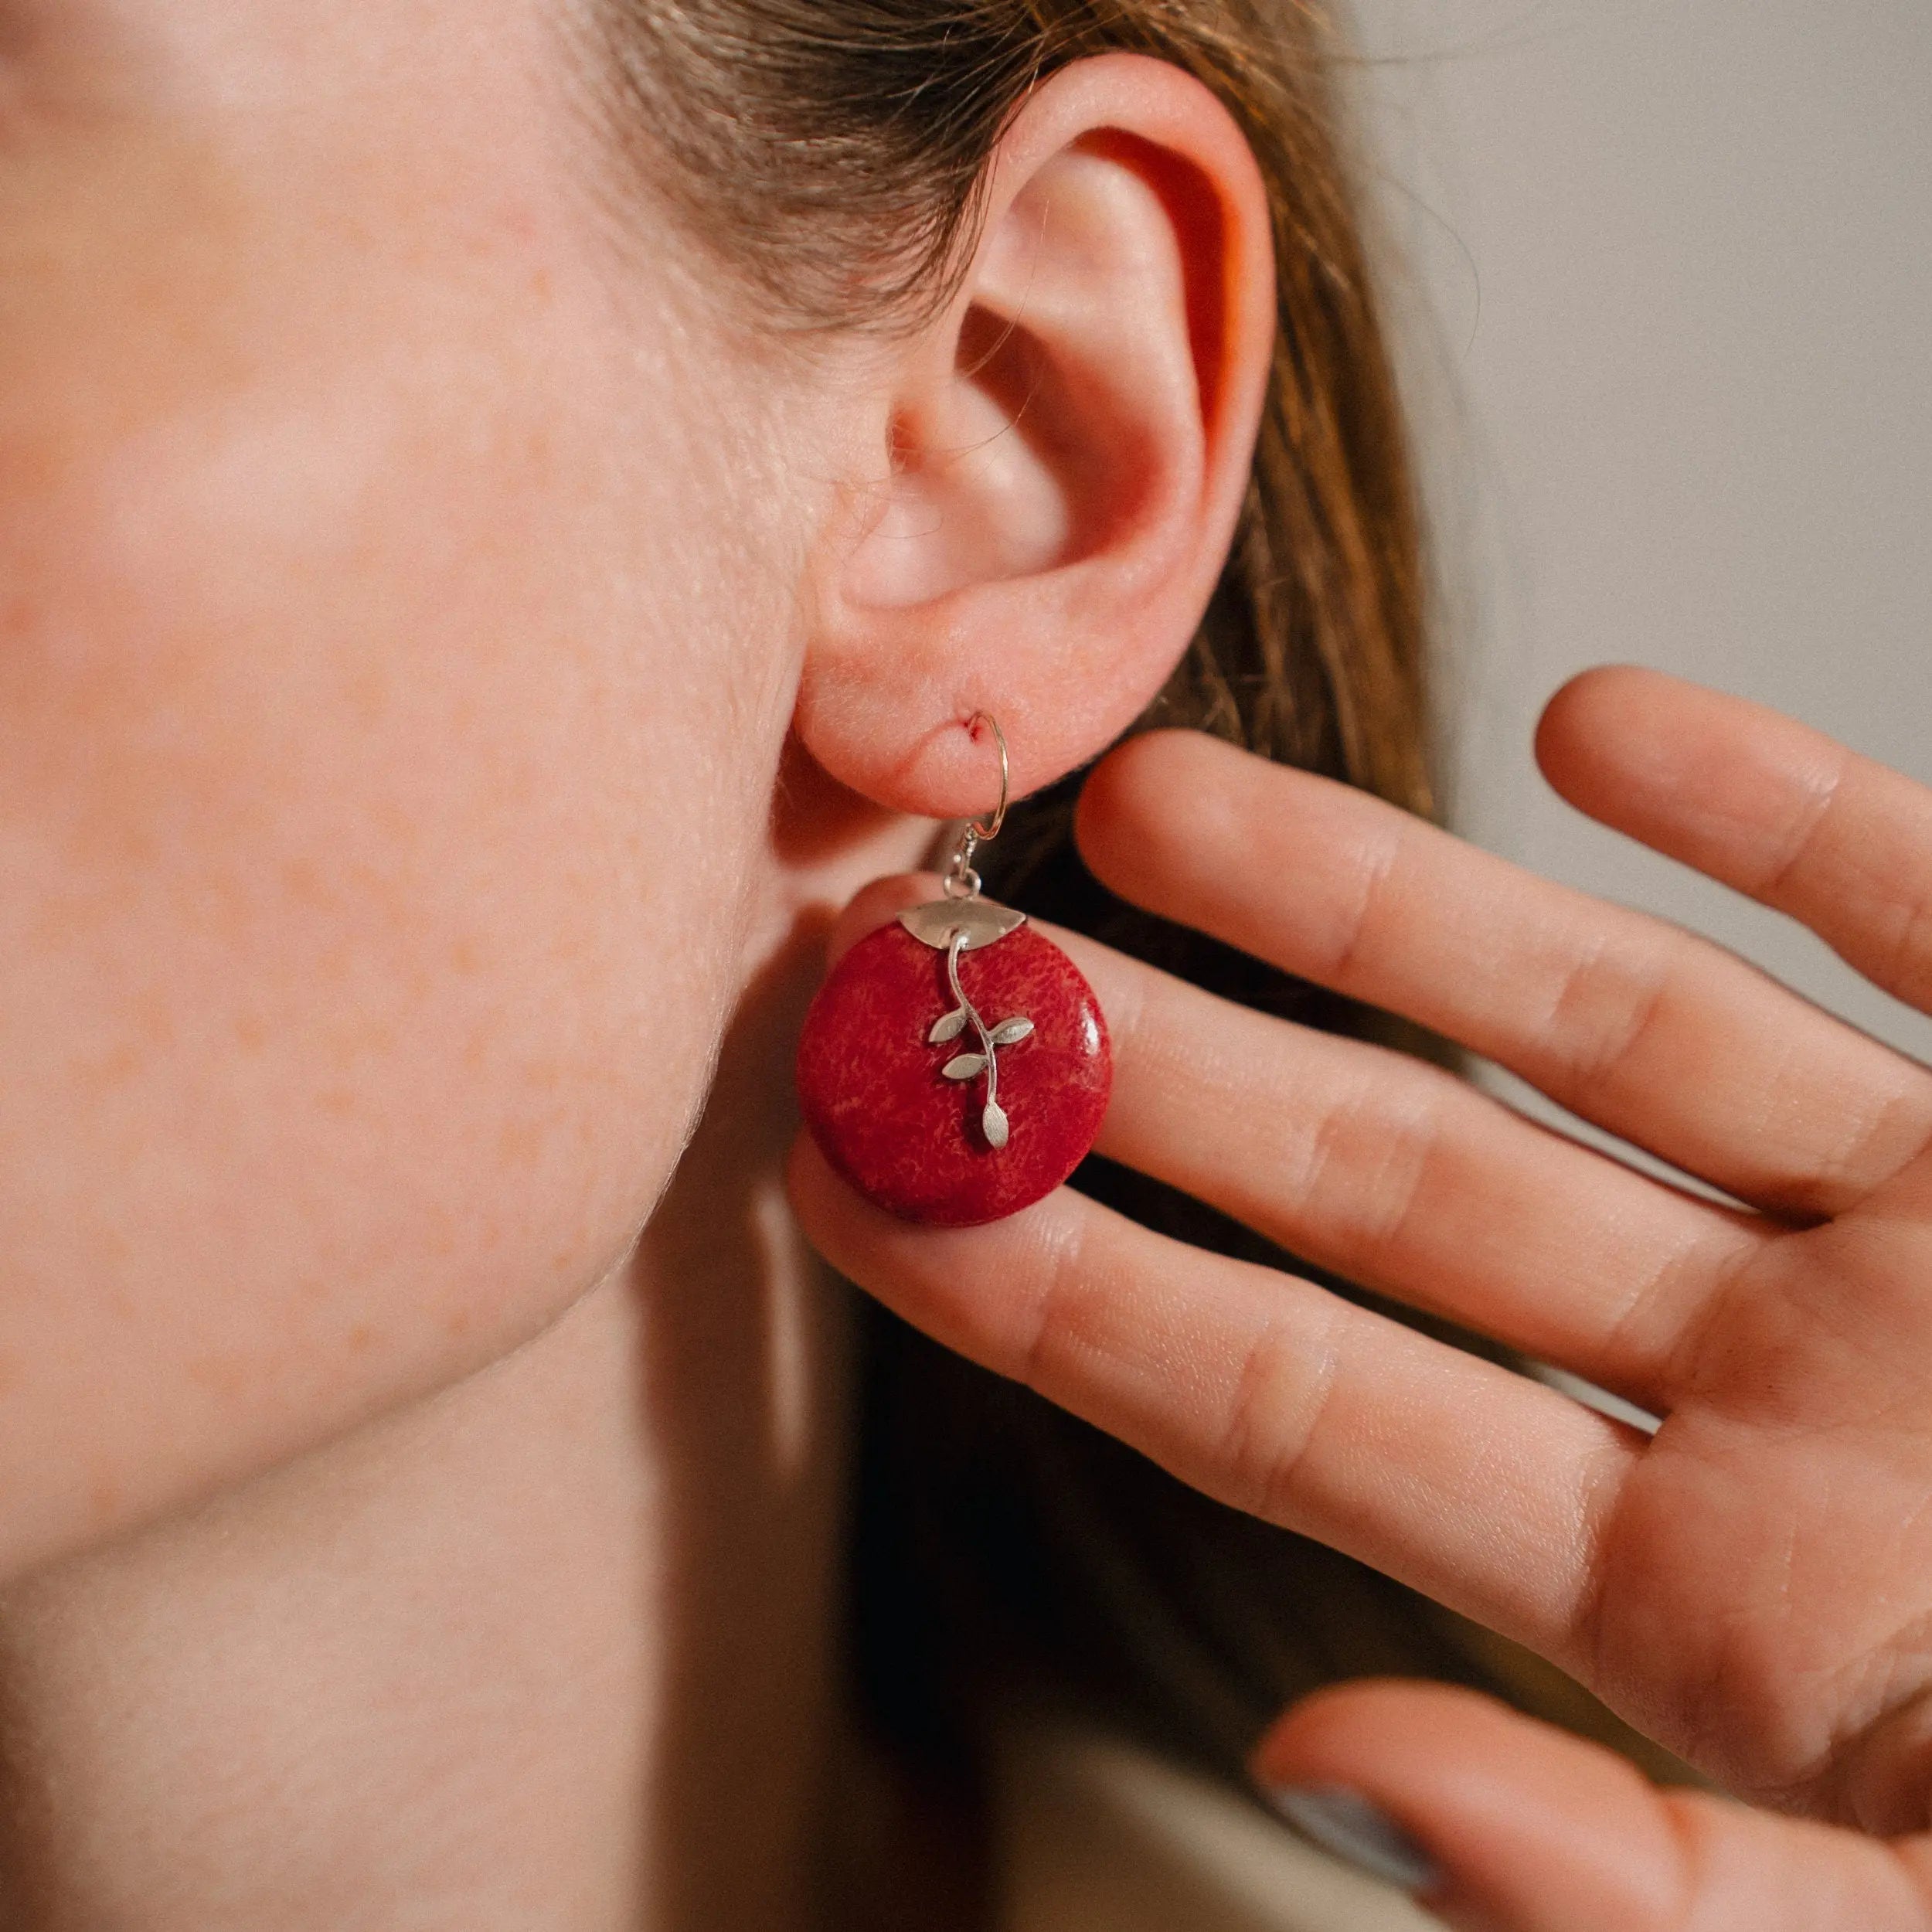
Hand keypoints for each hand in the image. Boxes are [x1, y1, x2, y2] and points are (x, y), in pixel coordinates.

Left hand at [788, 666, 1931, 1928]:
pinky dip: (1780, 811)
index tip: (859, 1191)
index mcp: (1706, 1603)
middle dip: (1156, 1076)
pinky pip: (1925, 913)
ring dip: (1387, 905)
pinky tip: (1601, 722)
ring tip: (1150, 808)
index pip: (1280, 1403)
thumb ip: (1647, 1915)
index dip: (1053, 1295)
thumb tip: (1325, 1765)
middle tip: (928, 968)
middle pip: (1387, 1191)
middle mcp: (1777, 1388)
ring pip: (1598, 1027)